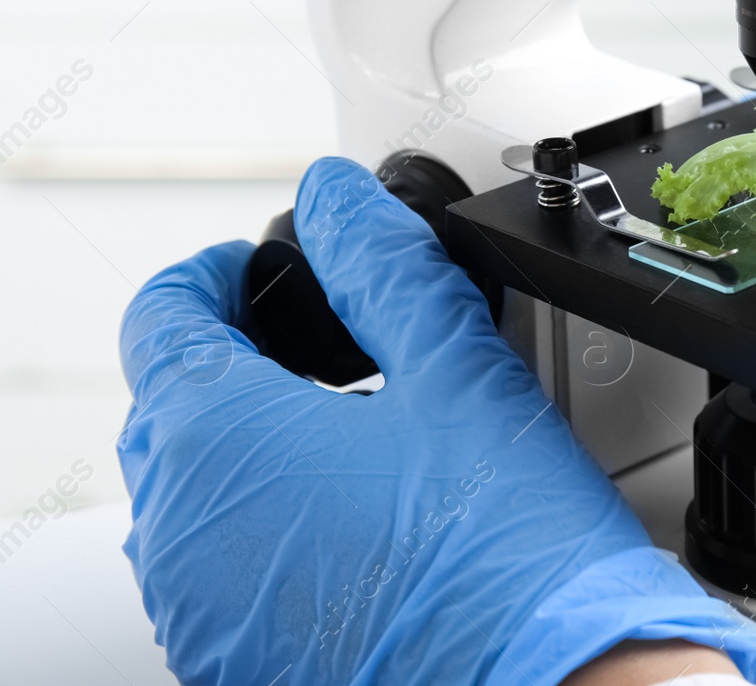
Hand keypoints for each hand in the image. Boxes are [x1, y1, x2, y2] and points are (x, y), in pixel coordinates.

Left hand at [117, 158, 755, 684]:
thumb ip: (385, 267)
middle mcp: (182, 530)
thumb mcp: (459, 372)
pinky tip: (353, 517)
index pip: (161, 318)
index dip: (210, 274)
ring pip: (190, 490)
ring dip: (245, 442)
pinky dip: (260, 522)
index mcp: (219, 439)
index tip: (252, 269)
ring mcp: (200, 608)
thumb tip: (340, 200)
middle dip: (229, 357)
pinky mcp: (234, 659)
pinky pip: (217, 564)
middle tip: (314, 343)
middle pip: (169, 403)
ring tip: (346, 430)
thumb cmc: (508, 555)